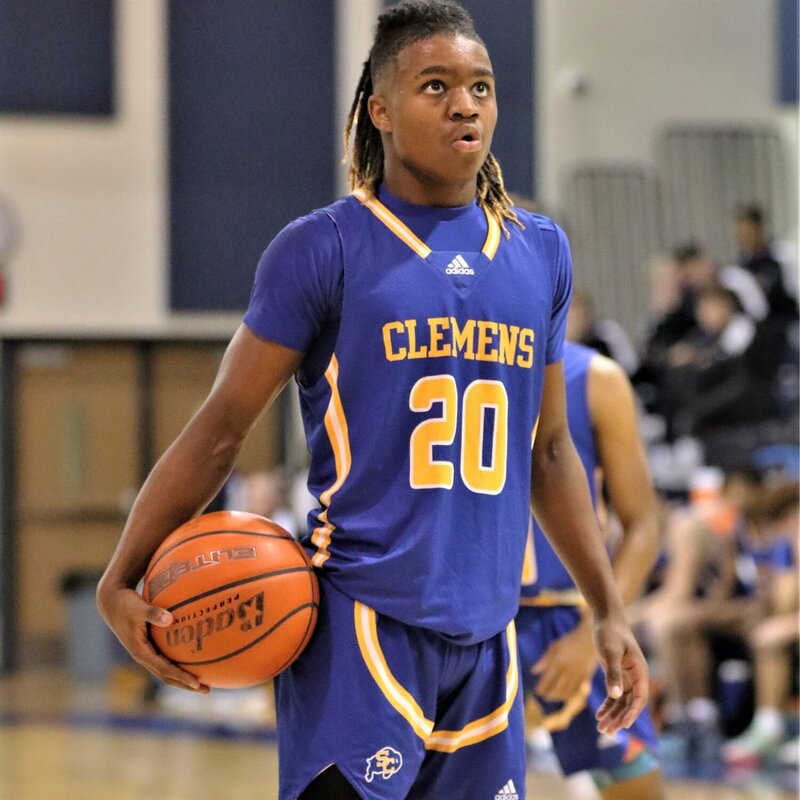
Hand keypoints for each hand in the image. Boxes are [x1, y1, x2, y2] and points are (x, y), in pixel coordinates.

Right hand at [96, 583, 208, 693]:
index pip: (164, 669)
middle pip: (167, 676)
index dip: (181, 677)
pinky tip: (193, 661)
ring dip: (183, 678)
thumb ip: (153, 613)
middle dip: (186, 685)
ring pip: (166, 671)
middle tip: (207, 690)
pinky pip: (166, 660)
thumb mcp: (138, 608)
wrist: (111, 602)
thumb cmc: (125, 604)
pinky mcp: (148, 647)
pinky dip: (178, 664)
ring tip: (204, 682)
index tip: (197, 683)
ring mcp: (145, 653)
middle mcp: (143, 656)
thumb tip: (170, 619)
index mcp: (140, 652)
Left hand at [531, 617, 595, 700]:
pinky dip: (569, 694)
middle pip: (557, 688)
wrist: (589, 639)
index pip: (547, 680)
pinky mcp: (586, 677)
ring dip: (559, 696)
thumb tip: (533, 671)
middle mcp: (567, 670)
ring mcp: (577, 674)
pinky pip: (577, 689)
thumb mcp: (554, 647)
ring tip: (553, 697)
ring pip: (567, 691)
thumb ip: (544, 660)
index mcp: (558, 661)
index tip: (537, 692)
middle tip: (544, 697)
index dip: (541, 688)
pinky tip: (564, 694)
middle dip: (549, 695)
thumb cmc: (569, 641)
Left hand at [592, 615, 647, 734]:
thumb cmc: (610, 632)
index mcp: (640, 671)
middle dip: (619, 718)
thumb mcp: (610, 652)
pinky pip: (614, 695)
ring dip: (613, 715)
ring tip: (601, 729)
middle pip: (630, 704)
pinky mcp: (617, 675)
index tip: (623, 725)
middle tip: (606, 732)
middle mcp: (636, 677)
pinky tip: (599, 715)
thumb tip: (615, 695)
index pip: (639, 698)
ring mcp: (627, 677)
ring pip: (622, 702)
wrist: (606, 618)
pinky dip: (608, 705)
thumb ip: (613, 673)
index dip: (632, 712)